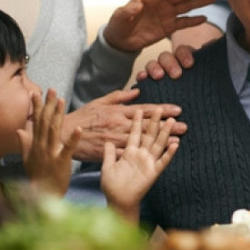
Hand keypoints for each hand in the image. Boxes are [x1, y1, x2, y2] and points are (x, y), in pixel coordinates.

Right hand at [19, 89, 80, 195]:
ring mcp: (50, 153)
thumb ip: (24, 144)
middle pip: (45, 122)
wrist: (42, 196)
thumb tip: (19, 129)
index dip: (36, 107)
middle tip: (52, 89)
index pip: (36, 122)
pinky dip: (73, 138)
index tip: (36, 93)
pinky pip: (68, 148)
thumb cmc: (37, 178)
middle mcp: (41, 146)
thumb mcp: (27, 160)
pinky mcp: (61, 162)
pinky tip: (79, 128)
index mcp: (35, 145)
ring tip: (61, 100)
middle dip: (48, 104)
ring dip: (58, 114)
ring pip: (54, 130)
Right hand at [65, 88, 186, 162]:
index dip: (161, 110)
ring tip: (178, 140)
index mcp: (118, 111)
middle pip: (148, 126)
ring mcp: (115, 140)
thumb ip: (119, 96)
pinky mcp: (110, 153)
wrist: (65, 135)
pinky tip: (157, 157)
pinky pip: (130, 154)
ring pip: (142, 141)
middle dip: (167, 126)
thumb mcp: (100, 102)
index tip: (177, 110)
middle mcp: (119, 125)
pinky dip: (144, 156)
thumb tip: (136, 91)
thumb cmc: (83, 118)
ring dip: (160, 141)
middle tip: (184, 126)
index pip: (144, 110)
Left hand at [101, 107, 179, 222]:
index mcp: (129, 152)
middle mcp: (141, 155)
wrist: (118, 201)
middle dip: (154, 122)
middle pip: (149, 135)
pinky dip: (169, 153)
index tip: (141, 109)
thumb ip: (108, 153)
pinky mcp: (153, 172)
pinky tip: (176, 144)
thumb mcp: (107, 166)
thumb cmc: (111, 186)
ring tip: (171, 121)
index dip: (138, 122)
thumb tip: (108, 141)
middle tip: (160, 108)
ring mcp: (148, 163)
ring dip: (165, 133)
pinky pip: (163, 161)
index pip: (135, 133)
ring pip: (158, 144)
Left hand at [104, 0, 216, 53]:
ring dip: (199, 1)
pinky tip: (205, 18)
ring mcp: (167, 13)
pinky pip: (184, 22)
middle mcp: (161, 1)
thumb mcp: (120, 17)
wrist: (121, 41)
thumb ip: (128, 11)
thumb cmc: (118, 25)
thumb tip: (135, 6)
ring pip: (186, 5)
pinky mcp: (170, 26)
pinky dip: (194, 20)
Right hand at [140, 22, 222, 79]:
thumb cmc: (202, 81)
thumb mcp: (208, 68)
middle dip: (170, 64)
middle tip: (176, 74)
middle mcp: (171, 62)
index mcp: (184, 57)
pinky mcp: (151, 82)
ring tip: (159, 76)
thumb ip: (211, 55)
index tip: (189, 64)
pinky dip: (142, 76)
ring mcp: (159, 71)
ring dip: (155, 68)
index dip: (184, 55)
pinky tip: (143, 78)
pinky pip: (144, 76)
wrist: (198, 95)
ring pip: (153, 64)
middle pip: (166, 57)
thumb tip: (211, 43)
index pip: (182, 50)